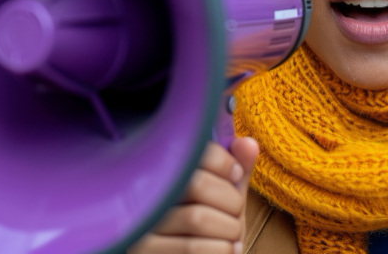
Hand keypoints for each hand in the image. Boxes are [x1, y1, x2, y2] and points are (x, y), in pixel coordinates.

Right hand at [128, 137, 258, 253]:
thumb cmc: (213, 233)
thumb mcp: (225, 200)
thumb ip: (235, 173)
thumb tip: (248, 144)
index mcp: (160, 174)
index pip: (191, 152)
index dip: (224, 161)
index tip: (235, 175)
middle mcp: (143, 197)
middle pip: (196, 185)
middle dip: (231, 201)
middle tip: (234, 214)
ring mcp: (140, 229)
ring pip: (197, 218)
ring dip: (229, 230)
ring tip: (230, 238)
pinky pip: (195, 249)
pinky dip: (225, 250)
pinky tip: (227, 250)